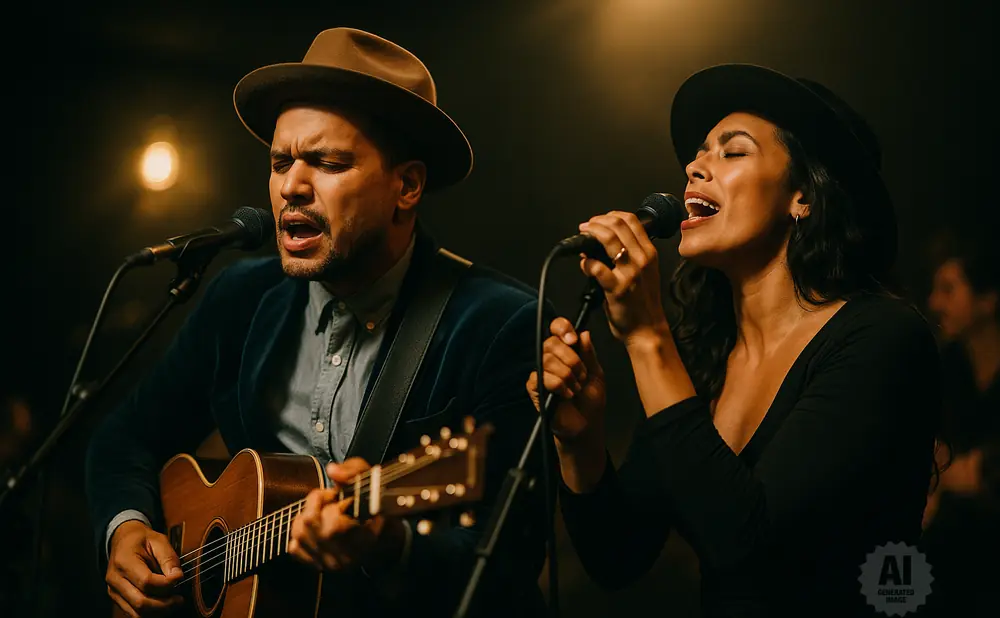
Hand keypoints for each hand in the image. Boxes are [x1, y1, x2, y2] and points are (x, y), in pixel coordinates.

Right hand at [106, 520, 183, 616]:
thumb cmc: (142, 540)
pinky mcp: (117, 598)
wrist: (123, 540)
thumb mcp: (159, 540)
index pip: (146, 581)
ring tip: (173, 602)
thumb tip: (177, 576)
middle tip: (180, 599)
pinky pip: (133, 613)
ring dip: (159, 611)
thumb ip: (169, 558)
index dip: (166, 584)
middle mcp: (115, 579)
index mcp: (124, 561)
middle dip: (164, 604)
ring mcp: (114, 591)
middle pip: (140, 602)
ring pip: (136, 612)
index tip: (180, 578)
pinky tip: (163, 604)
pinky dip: (150, 613)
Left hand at [288, 458, 405, 573]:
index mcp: (362, 536)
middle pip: (310, 522)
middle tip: (328, 502)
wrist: (381, 540)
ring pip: (299, 533)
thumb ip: (353, 471)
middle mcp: (345, 555)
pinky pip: (293, 548)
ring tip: (320, 513)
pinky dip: (299, 535)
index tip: (336, 496)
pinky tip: (314, 529)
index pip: (333, 516)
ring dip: (306, 517)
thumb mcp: (372, 483)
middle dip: (315, 505)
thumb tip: (332, 470)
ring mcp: (330, 564)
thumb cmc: (375, 509)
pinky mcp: (318, 567)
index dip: (329, 498)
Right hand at [526, 317, 605, 445]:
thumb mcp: (596, 372)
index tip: (573, 339)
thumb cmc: (591, 399)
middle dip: (571, 359)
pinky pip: (541, 377)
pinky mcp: (534, 387)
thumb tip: (584, 333)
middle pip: (551, 343)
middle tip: (582, 375)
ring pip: (548, 360)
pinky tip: (566, 394)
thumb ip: (589, 353)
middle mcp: (551, 358)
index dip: (562, 328)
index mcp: (566, 350)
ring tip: (576, 388)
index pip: (557, 328)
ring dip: (567, 375)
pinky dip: (558, 385)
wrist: (586, 424)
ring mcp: (541, 372)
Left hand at [578, 211, 669, 342]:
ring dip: (590, 234)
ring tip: (582, 236)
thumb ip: (628, 255)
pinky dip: (586, 262)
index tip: (600, 220)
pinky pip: (596, 267)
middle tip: (586, 226)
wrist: (646, 329)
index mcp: (649, 253)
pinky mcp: (616, 288)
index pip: (631, 220)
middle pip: (618, 225)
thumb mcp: (644, 272)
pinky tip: (584, 264)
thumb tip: (602, 242)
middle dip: (597, 221)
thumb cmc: (642, 302)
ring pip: (608, 239)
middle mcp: (641, 259)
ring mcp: (630, 273)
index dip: (611, 215)